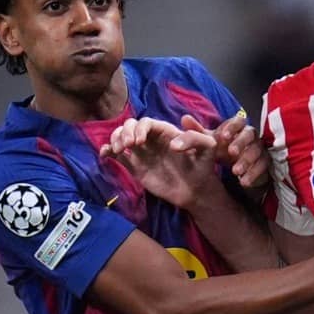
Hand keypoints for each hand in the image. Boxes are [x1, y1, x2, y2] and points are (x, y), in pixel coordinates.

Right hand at [99, 117, 219, 208]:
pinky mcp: (134, 166)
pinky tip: (105, 154)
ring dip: (115, 138)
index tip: (139, 141)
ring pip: (121, 137)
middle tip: (128, 145)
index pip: (146, 122)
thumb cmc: (203, 166)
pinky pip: (116, 155)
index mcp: (165, 131)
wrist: (196, 190)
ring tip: (118, 150)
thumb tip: (173, 144)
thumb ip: (195, 138)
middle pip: (130, 126)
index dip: (139, 128)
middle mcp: (151, 139)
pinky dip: (107, 151)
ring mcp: (141, 152)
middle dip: (125, 132)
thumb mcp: (208, 148)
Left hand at [176, 113, 270, 188]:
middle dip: (241, 143)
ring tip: (235, 171)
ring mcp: (260, 149)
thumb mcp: (210, 142)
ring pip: (258, 151)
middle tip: (231, 153)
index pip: (239, 120)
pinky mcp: (265, 164)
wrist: (238, 168)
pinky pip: (262, 167)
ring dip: (247, 161)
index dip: (233, 127)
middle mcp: (251, 136)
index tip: (224, 136)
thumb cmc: (223, 150)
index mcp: (238, 128)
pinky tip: (243, 181)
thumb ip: (198, 132)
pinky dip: (253, 174)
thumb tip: (184, 118)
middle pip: (251, 134)